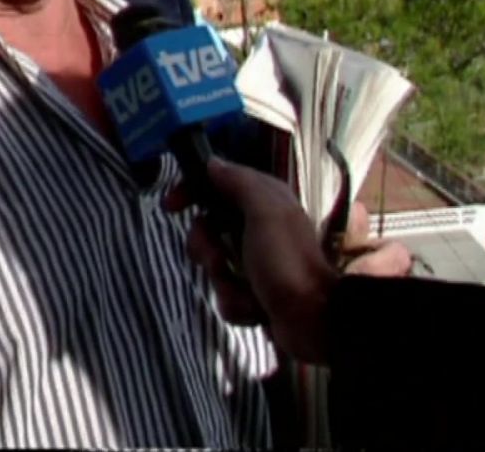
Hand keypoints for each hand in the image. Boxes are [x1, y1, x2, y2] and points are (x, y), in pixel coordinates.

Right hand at [164, 159, 411, 362]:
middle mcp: (259, 226)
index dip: (191, 190)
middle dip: (207, 249)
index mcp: (265, 200)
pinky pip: (225, 294)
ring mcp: (255, 261)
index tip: (170, 206)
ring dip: (224, 282)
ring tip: (246, 292)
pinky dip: (236, 304)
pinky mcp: (253, 292)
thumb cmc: (287, 262)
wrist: (313, 321)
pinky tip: (255, 310)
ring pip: (213, 265)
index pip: (217, 183)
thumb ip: (239, 183)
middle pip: (207, 228)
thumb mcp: (265, 213)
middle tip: (219, 259)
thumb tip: (212, 163)